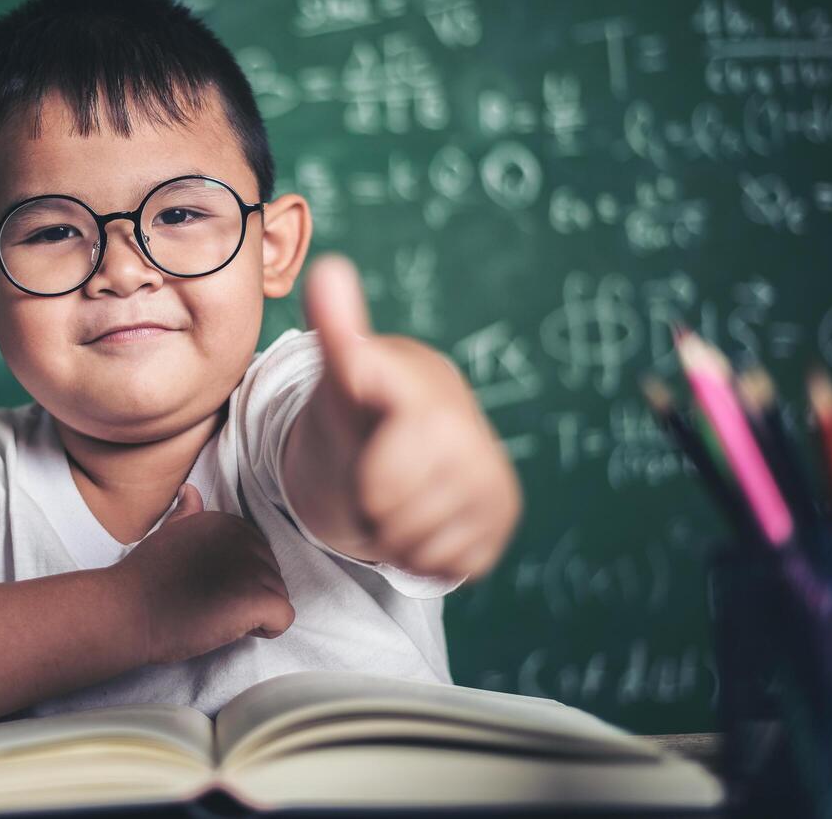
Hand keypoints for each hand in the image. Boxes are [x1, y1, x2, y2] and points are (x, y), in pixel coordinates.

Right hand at [110, 483, 294, 664]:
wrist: (128, 611)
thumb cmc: (144, 581)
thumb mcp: (167, 535)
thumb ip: (186, 515)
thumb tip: (190, 490)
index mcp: (227, 522)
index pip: (256, 556)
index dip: (235, 579)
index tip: (204, 587)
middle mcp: (245, 537)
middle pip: (271, 576)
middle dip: (248, 596)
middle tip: (208, 605)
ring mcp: (253, 567)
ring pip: (278, 597)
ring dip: (253, 614)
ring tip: (214, 615)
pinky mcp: (257, 599)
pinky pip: (283, 618)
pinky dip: (266, 629)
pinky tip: (232, 628)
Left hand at [290, 254, 520, 579]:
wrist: (392, 439)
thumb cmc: (355, 408)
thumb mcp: (334, 378)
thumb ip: (334, 328)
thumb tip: (328, 267)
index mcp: (426, 394)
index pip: (385, 476)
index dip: (370, 480)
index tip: (369, 457)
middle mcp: (468, 430)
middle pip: (399, 515)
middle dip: (373, 510)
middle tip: (372, 479)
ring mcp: (493, 475)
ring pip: (424, 545)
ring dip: (394, 535)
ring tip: (392, 495)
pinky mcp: (503, 513)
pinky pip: (450, 564)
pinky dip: (424, 553)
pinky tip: (420, 515)